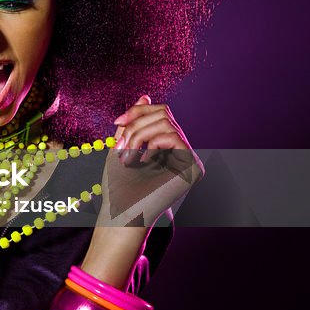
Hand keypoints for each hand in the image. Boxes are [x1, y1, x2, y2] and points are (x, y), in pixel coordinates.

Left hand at [101, 95, 202, 226]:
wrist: (120, 214)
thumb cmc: (118, 187)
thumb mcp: (122, 145)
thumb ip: (133, 122)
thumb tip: (145, 95)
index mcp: (166, 147)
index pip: (161, 113)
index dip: (139, 111)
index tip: (116, 122)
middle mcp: (182, 152)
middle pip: (164, 113)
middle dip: (135, 124)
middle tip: (118, 145)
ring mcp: (190, 160)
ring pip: (166, 122)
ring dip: (138, 135)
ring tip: (125, 156)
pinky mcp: (193, 168)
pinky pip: (173, 136)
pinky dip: (150, 144)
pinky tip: (141, 162)